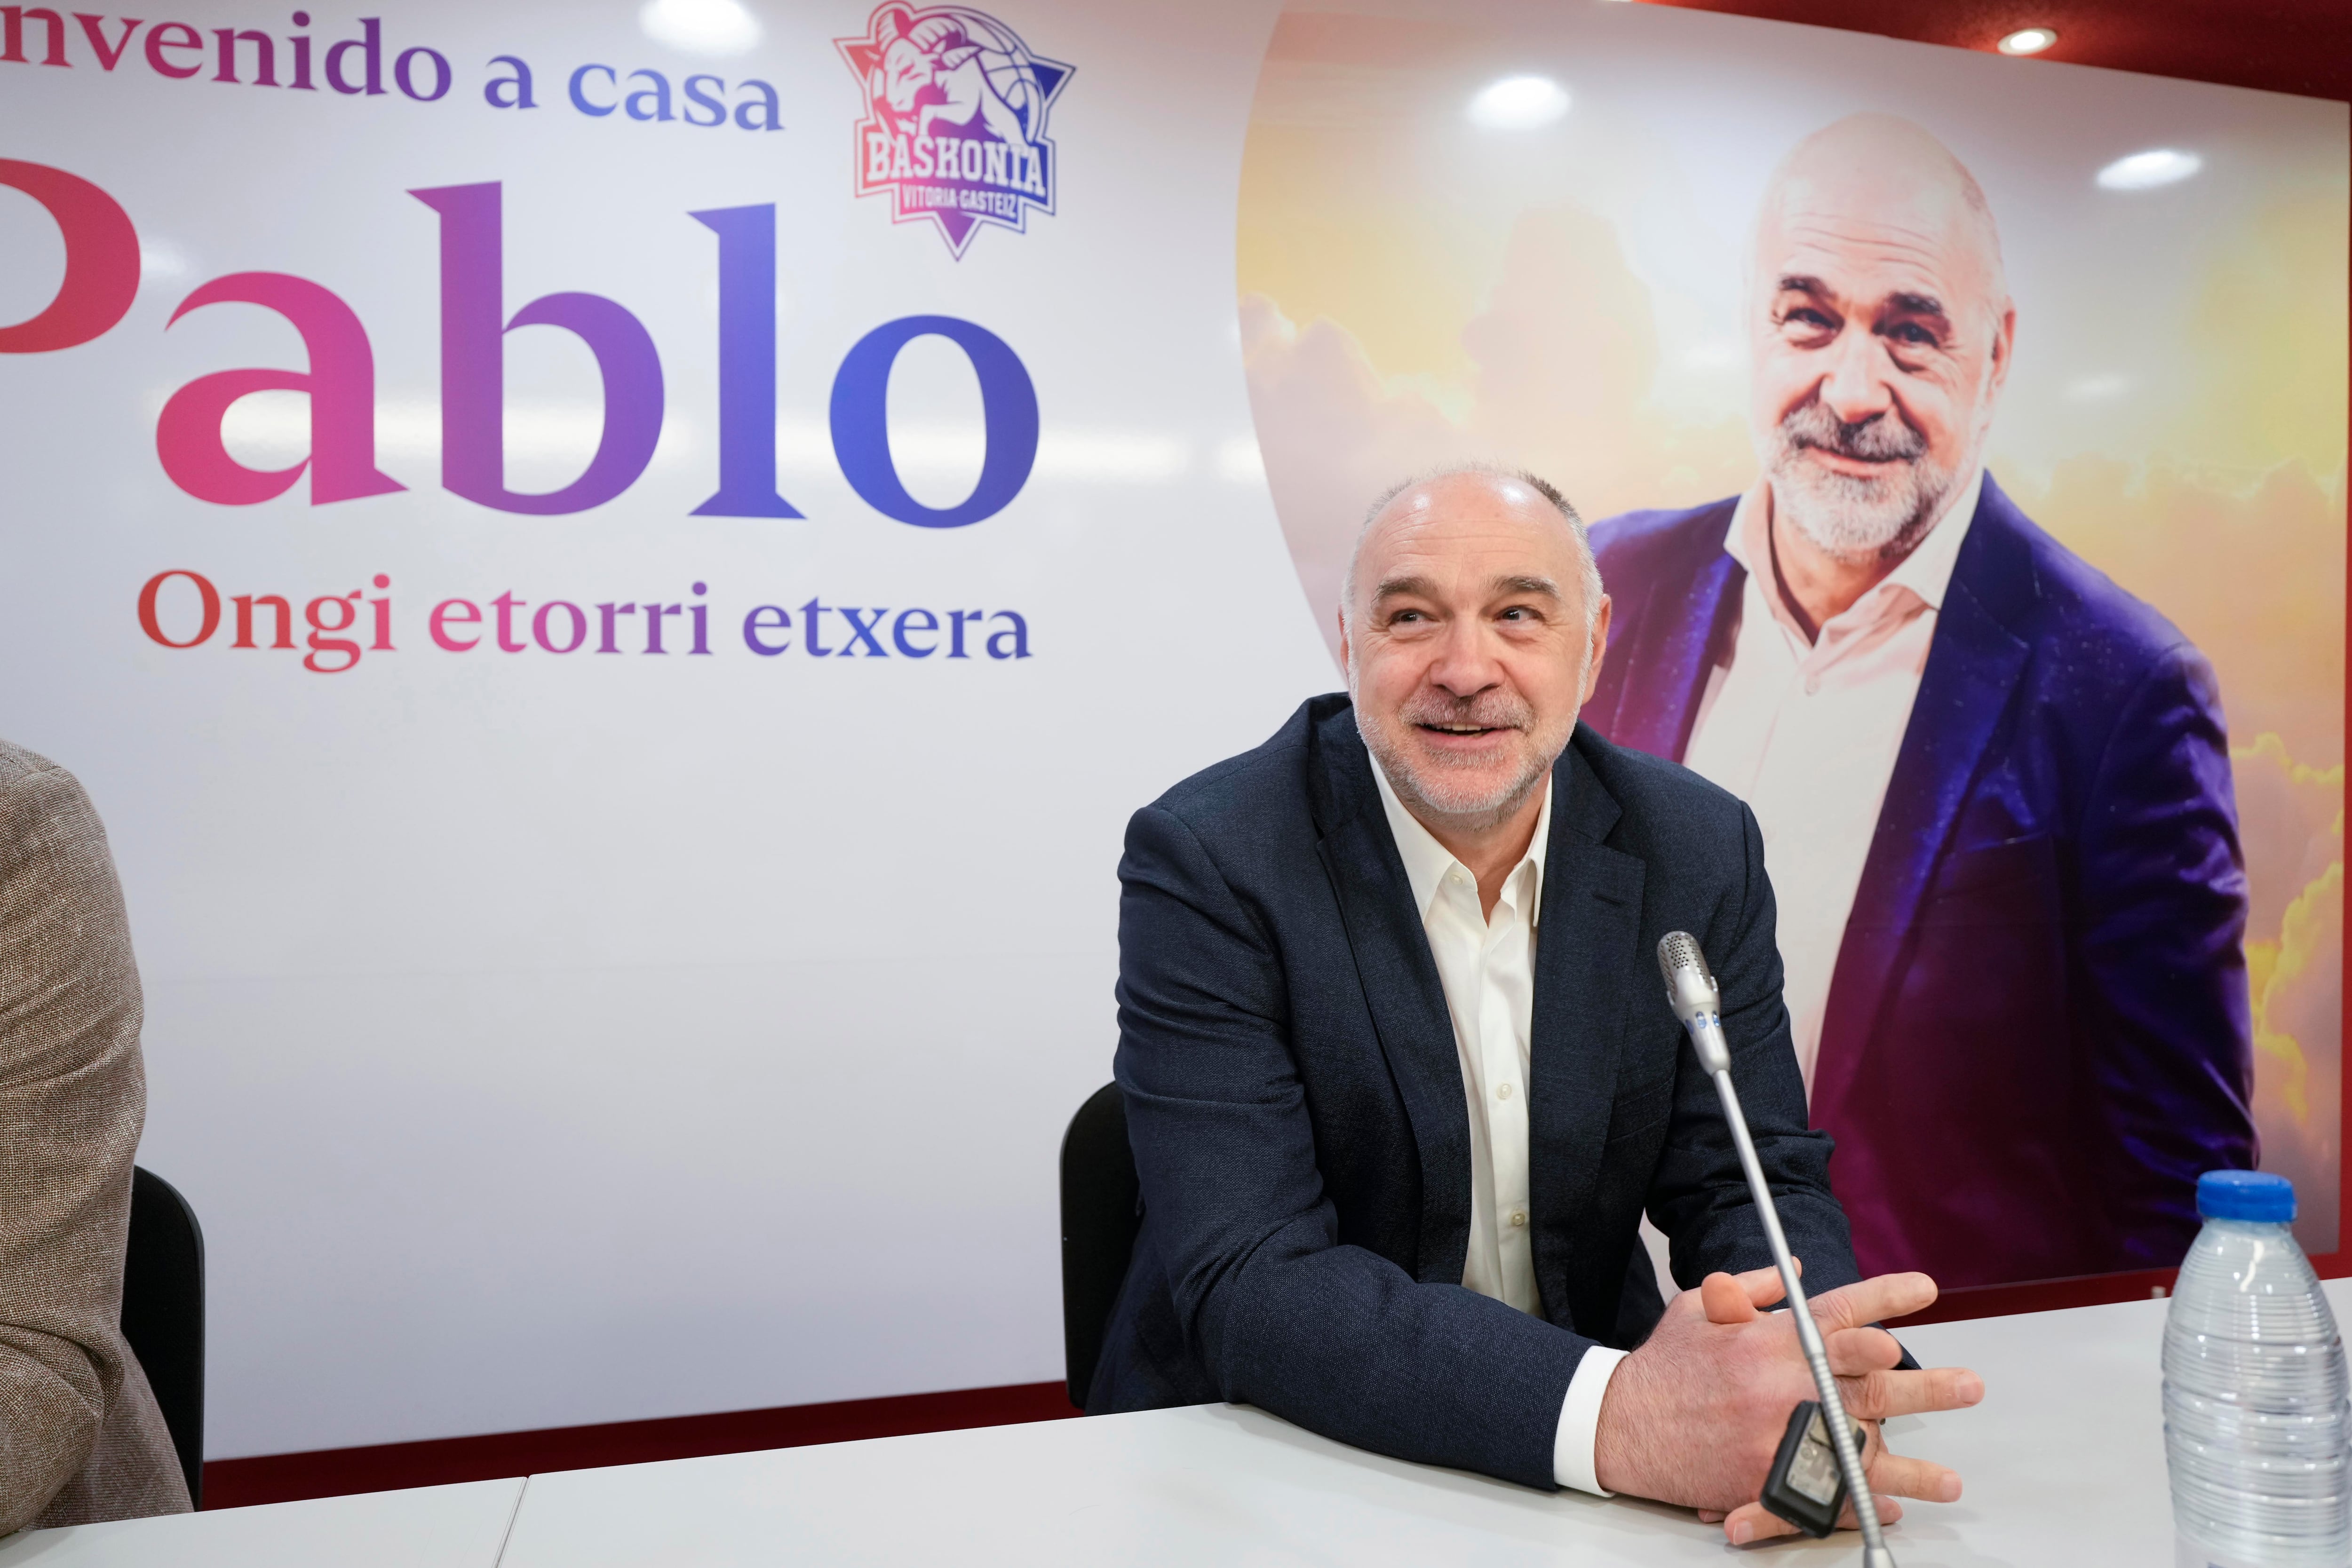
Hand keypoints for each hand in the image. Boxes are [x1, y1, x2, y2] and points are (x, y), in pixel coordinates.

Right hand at [1591, 1263, 1982, 1542]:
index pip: (1838, 1310)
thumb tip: (1794, 1272)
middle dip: (1924, 1384)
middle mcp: (1781, 1383)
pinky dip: (1863, 1502)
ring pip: (1860, 1446)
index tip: (1925, 1291)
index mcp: (1768, 1338)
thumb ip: (1749, 1289)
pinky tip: (1895, 1507)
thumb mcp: (1697, 1311)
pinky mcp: (1764, 1477)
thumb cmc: (1662, 1367)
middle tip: (1968, 1386)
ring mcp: (1777, 1433)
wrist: (1620, 1423)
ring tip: (1949, 1479)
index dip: (1885, 1298)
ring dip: (1911, 1463)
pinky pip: (1827, 1492)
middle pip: (1868, 1381)